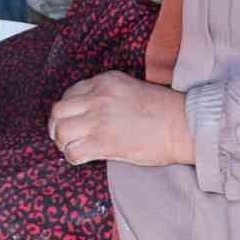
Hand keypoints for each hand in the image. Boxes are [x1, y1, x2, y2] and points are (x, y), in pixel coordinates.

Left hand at [47, 71, 194, 167]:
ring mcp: (98, 119)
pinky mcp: (103, 142)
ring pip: (61, 131)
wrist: (183, 125)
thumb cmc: (163, 111)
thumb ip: (107, 95)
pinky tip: (80, 158)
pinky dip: (72, 157)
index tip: (71, 120)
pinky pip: (73, 151)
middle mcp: (97, 97)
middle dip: (57, 125)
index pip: (70, 93)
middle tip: (62, 136)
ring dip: (62, 142)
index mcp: (105, 82)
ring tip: (71, 148)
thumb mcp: (130, 89)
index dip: (68, 110)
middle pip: (58, 111)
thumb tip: (90, 112)